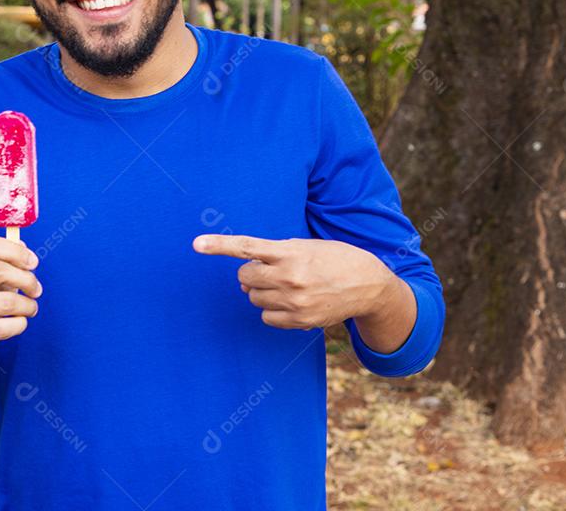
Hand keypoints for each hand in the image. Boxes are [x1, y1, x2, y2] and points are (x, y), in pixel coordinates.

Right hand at [0, 236, 42, 356]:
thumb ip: (8, 260)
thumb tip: (26, 253)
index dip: (17, 252)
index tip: (33, 263)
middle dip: (27, 280)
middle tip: (36, 290)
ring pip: (7, 302)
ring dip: (28, 306)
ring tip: (30, 308)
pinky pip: (5, 327)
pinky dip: (20, 324)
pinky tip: (18, 322)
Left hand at [192, 234, 390, 329]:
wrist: (369, 285)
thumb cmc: (335, 258)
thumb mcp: (307, 246)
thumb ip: (276, 254)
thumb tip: (246, 272)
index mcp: (290, 253)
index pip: (246, 247)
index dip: (218, 245)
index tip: (196, 244)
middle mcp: (289, 277)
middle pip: (244, 278)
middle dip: (251, 274)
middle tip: (269, 270)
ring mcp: (294, 302)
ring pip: (254, 298)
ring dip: (262, 291)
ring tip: (286, 285)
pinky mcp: (299, 321)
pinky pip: (266, 317)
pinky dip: (272, 310)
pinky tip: (291, 302)